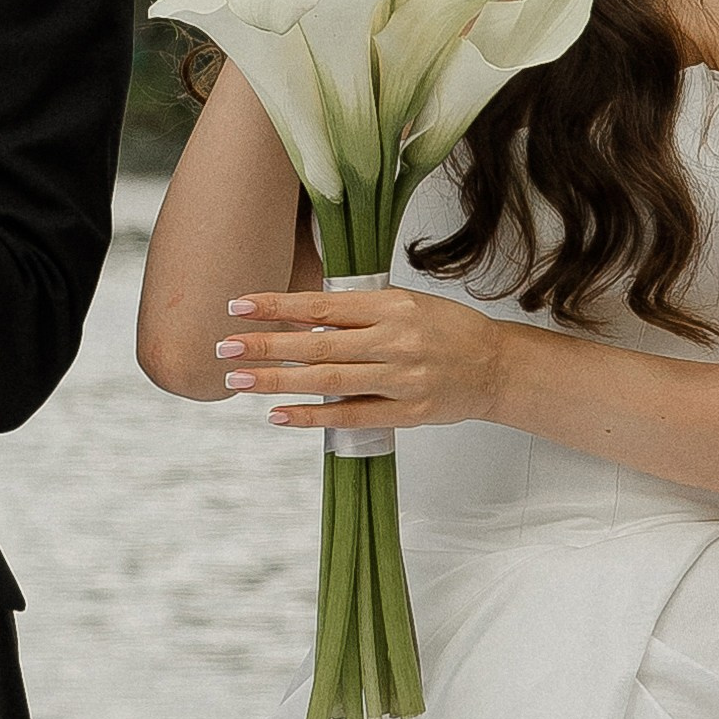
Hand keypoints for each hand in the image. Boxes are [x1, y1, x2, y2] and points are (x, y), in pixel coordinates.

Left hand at [216, 283, 521, 431]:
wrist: (494, 366)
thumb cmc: (444, 328)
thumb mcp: (404, 302)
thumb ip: (357, 310)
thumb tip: (300, 315)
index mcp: (390, 305)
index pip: (321, 304)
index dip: (278, 306)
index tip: (238, 305)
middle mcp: (394, 340)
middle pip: (318, 344)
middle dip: (267, 345)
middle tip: (224, 345)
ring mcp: (400, 379)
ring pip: (329, 380)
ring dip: (278, 381)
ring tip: (239, 379)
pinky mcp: (407, 412)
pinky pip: (351, 415)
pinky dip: (313, 416)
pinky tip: (279, 415)